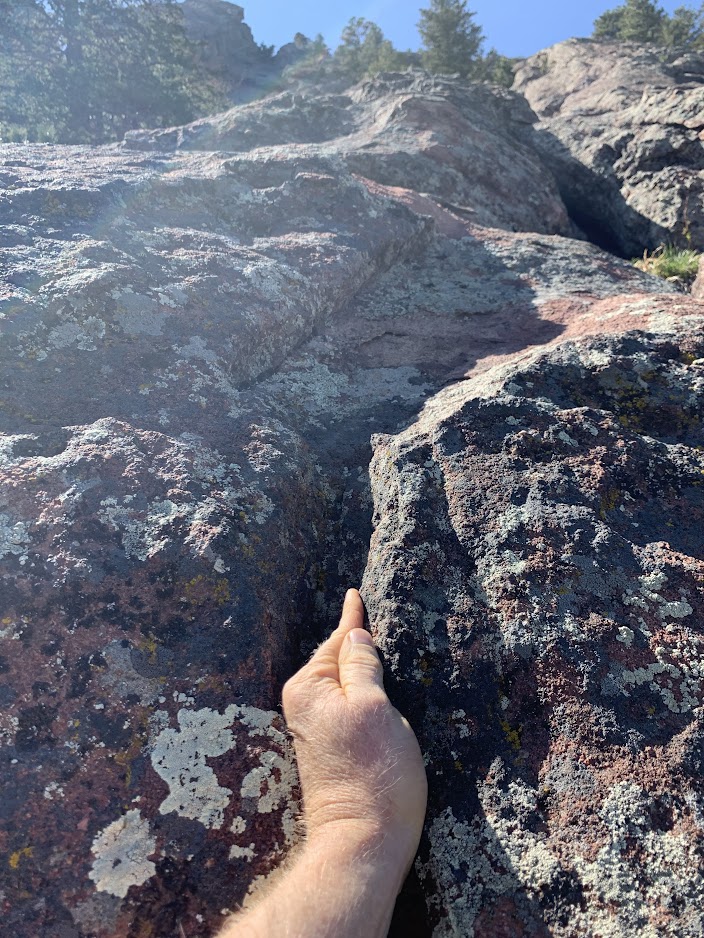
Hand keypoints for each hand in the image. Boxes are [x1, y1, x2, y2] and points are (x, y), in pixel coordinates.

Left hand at [282, 588, 426, 878]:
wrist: (364, 841)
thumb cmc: (373, 773)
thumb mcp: (374, 707)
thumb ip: (362, 666)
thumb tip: (355, 635)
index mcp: (309, 687)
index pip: (338, 639)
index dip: (354, 618)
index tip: (356, 593)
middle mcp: (306, 704)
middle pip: (339, 660)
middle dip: (358, 641)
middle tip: (374, 612)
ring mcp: (318, 727)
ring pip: (346, 683)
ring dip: (364, 667)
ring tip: (379, 642)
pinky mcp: (333, 748)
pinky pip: (350, 704)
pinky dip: (365, 691)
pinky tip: (379, 685)